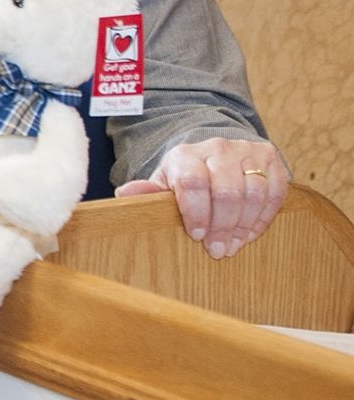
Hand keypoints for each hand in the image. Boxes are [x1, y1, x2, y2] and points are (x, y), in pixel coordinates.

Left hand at [115, 137, 287, 258]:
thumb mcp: (162, 183)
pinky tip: (250, 233)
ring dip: (244, 225)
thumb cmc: (184, 175)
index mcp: (185, 155)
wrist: (213, 152)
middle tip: (218, 250)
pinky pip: (274, 191)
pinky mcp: (270, 159)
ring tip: (234, 244)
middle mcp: (218, 148)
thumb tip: (125, 194)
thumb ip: (147, 191)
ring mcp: (247, 151)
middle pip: (226, 191)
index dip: (196, 213)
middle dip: (223, 226)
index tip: (196, 236)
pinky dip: (264, 217)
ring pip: (253, 192)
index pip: (192, 183)